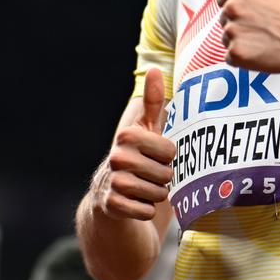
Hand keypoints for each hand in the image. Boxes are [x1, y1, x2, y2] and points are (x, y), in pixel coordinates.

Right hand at [96, 67, 175, 220]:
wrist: (109, 197)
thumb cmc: (136, 159)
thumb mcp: (146, 130)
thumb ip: (153, 102)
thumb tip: (156, 68)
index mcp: (127, 135)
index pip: (170, 151)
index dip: (167, 158)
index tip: (154, 157)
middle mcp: (116, 156)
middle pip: (165, 174)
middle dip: (163, 179)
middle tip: (149, 176)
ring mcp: (112, 182)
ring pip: (157, 193)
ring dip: (156, 195)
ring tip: (144, 189)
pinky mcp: (111, 206)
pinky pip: (145, 211)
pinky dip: (146, 210)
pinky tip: (136, 204)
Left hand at [216, 0, 279, 72]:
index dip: (244, 5)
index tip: (263, 9)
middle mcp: (230, 7)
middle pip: (225, 18)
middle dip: (242, 23)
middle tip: (266, 24)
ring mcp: (232, 31)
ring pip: (227, 37)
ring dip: (243, 40)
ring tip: (265, 37)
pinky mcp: (236, 54)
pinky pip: (230, 56)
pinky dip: (244, 57)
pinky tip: (262, 50)